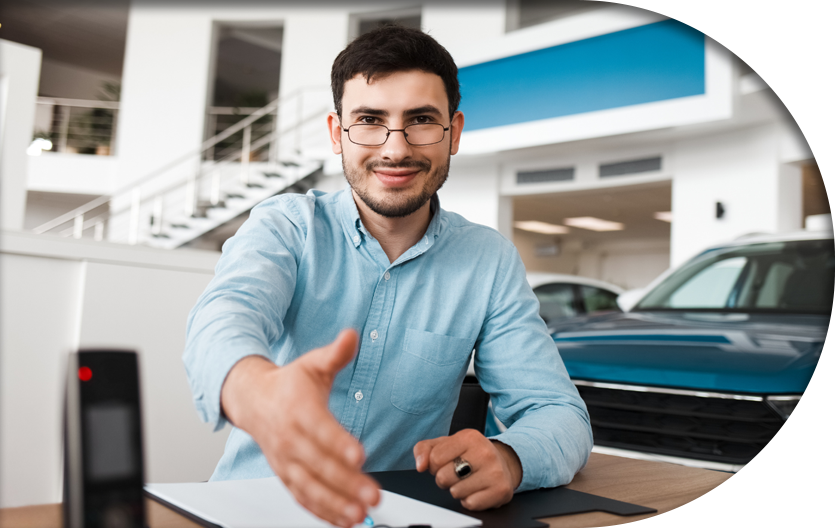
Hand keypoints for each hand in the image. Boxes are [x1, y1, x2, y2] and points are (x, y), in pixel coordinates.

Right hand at [221, 329, 379, 527]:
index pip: (320, 430)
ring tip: (360, 515)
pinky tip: (345, 520)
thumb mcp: (312, 363)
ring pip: (309, 488)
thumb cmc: (288, 384)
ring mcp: (286, 461)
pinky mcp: (286, 476)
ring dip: (335, 504)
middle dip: (346, 483)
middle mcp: (290, 440)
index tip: (359, 455)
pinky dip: (322, 512)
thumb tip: (351, 335)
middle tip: (373, 495)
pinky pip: (303, 498)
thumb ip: (335, 354)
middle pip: (318, 465)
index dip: (339, 443)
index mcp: (298, 410)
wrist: (252, 400)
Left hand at [413, 429, 522, 509]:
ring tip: (468, 481)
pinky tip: (477, 490)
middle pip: (443, 477)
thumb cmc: (470, 454)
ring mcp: (495, 471)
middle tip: (458, 473)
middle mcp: (484, 452)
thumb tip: (420, 465)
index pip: (434, 458)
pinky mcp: (501, 490)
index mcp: (469, 437)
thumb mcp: (445, 444)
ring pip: (455, 492)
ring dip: (457, 490)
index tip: (447, 462)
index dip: (435, 465)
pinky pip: (470, 504)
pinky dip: (470, 500)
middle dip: (445, 479)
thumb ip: (424, 449)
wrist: (503, 464)